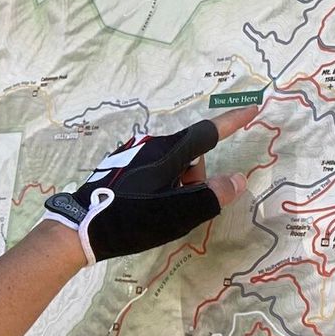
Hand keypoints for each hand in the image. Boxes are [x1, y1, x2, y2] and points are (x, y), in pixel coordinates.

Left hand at [42, 104, 258, 264]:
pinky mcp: (120, 165)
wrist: (81, 227)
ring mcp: (133, 154)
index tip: (253, 108)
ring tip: (158, 211)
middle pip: (192, 154)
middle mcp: (152, 145)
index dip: (233, 122)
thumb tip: (238, 180)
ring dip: (177, 184)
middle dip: (196, 178)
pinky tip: (142, 208)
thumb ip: (211, 197)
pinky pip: (154, 170)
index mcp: (169, 153)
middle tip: (180, 207)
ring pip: (173, 164)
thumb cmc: (131, 219)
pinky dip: (160, 186)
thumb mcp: (177, 214)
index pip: (209, 132)